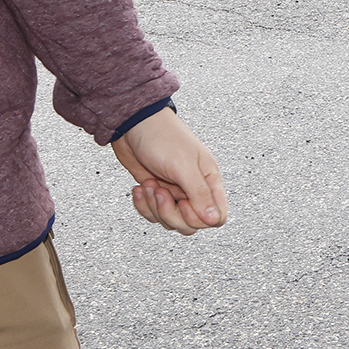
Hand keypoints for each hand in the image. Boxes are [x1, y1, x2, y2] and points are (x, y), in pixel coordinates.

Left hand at [112, 108, 227, 234]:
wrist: (132, 124)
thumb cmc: (162, 136)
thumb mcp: (183, 165)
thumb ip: (200, 194)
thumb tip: (214, 219)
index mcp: (208, 180)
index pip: (216, 216)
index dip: (198, 218)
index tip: (183, 202)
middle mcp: (193, 188)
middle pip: (191, 223)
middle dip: (170, 213)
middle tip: (161, 192)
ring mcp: (174, 192)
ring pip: (171, 221)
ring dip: (154, 207)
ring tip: (150, 186)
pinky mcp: (157, 193)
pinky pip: (153, 214)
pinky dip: (143, 205)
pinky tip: (141, 188)